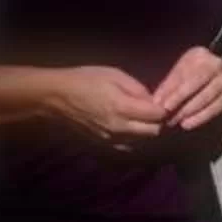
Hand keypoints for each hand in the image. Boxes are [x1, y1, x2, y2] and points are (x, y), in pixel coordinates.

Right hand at [46, 65, 162, 147]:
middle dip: (159, 122)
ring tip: (144, 118)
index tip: (164, 102)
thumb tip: (153, 100)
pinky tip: (131, 127)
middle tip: (156, 110)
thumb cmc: (87, 80)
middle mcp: (118, 128)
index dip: (164, 109)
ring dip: (146, 132)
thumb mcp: (116, 75)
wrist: (57, 97)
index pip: (156, 116)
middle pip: (152, 132)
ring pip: (140, 142)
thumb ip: (138, 89)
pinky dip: (134, 139)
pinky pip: (125, 146)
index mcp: (122, 108)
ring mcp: (109, 139)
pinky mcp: (101, 144)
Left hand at [152, 46, 221, 135]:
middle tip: (164, 114)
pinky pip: (215, 108)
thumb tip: (155, 102)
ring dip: (187, 111)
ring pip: (205, 97)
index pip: (182, 73)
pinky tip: (187, 124)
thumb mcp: (183, 71)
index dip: (168, 89)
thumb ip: (169, 84)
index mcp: (199, 55)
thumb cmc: (196, 74)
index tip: (156, 104)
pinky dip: (200, 117)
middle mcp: (215, 64)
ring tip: (173, 121)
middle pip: (195, 83)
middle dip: (178, 100)